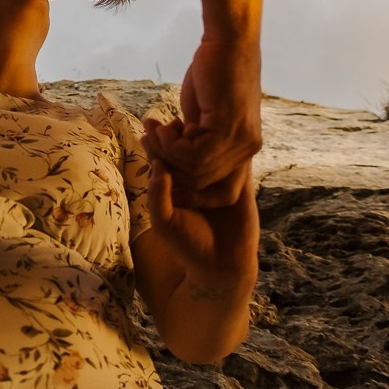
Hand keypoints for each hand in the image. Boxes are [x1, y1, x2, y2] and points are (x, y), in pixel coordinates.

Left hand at [143, 121, 258, 289]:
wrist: (223, 263)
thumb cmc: (188, 244)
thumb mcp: (164, 221)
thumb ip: (157, 195)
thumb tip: (158, 164)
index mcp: (174, 184)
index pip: (163, 156)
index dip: (156, 142)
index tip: (149, 129)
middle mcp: (195, 176)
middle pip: (184, 148)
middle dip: (174, 134)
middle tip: (170, 124)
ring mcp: (218, 175)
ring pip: (207, 148)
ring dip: (198, 136)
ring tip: (189, 128)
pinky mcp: (239, 178)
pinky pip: (233, 157)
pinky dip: (225, 146)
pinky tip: (216, 140)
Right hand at [150, 35, 262, 207]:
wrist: (227, 42)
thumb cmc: (213, 72)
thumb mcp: (202, 116)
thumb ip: (195, 140)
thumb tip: (173, 162)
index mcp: (244, 148)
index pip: (214, 184)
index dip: (183, 178)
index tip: (159, 156)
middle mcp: (248, 149)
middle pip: (201, 180)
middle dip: (169, 164)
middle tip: (149, 139)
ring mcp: (241, 141)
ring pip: (194, 169)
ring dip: (165, 151)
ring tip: (152, 129)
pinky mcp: (228, 129)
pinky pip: (192, 155)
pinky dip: (169, 144)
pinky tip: (161, 125)